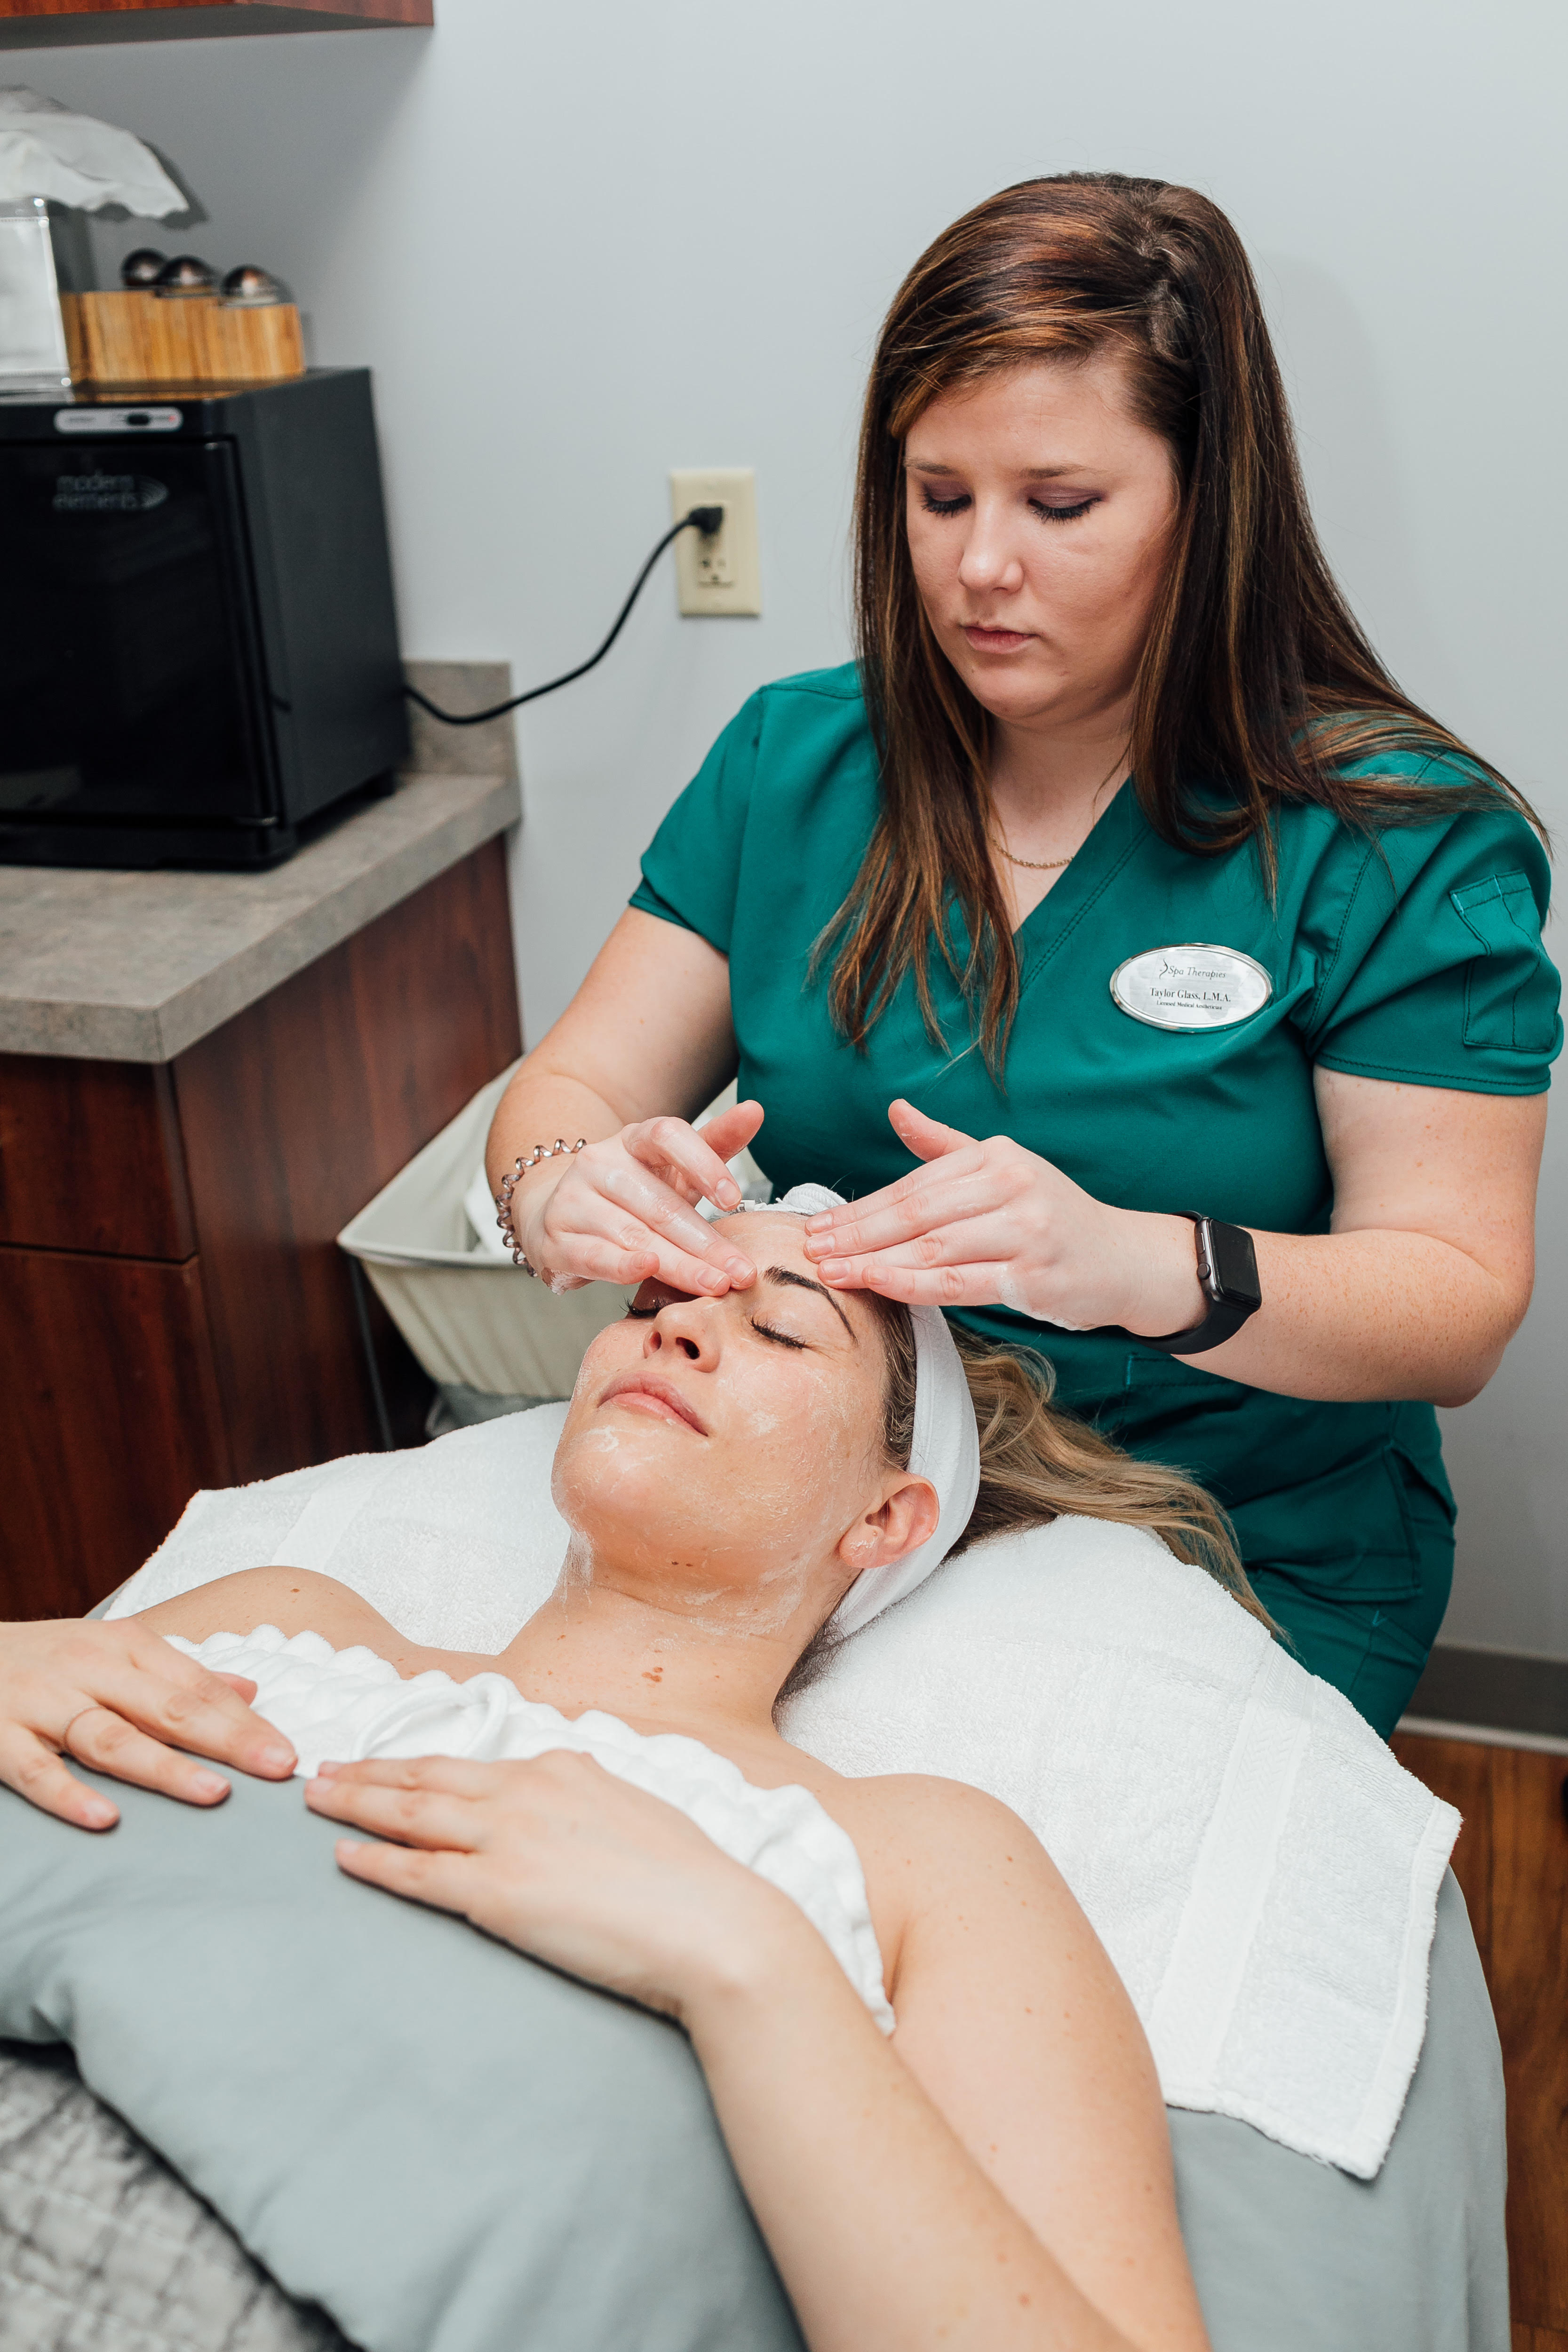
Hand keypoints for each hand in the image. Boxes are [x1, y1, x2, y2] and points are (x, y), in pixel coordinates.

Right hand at [0, 1618, 295, 1829]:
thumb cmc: (44, 1659)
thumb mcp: (112, 1652)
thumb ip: (180, 1675)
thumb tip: (250, 1690)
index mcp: (123, 1647)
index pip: (196, 1685)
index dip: (245, 1719)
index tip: (288, 1752)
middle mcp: (88, 1669)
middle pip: (168, 1708)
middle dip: (227, 1739)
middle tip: (275, 1767)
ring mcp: (41, 1703)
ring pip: (110, 1738)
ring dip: (164, 1767)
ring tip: (214, 1792)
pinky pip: (35, 1770)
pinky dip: (69, 1794)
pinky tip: (105, 1818)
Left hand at [306, 1751, 796, 2022]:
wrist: (712, 1925)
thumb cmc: (688, 1881)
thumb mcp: (636, 1814)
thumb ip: (590, 1803)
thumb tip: (572, 1806)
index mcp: (562, 1768)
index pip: (471, 1765)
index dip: (419, 1763)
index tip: (385, 1763)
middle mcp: (527, 1791)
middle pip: (427, 1778)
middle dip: (369, 1774)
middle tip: (323, 1770)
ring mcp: (509, 1839)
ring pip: (411, 1814)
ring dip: (357, 1805)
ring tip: (317, 1800)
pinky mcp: (498, 1893)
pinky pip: (419, 1872)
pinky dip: (376, 1861)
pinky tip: (345, 1857)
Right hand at [514, 1101, 763, 1297]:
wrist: (560, 1214)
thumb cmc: (633, 1194)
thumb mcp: (675, 1168)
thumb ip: (715, 1145)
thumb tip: (756, 1110)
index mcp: (633, 1140)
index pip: (668, 1136)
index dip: (703, 1165)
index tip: (734, 1201)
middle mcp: (599, 1163)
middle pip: (660, 1204)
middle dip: (706, 1243)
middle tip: (742, 1272)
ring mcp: (574, 1201)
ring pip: (635, 1236)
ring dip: (680, 1264)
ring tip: (716, 1285)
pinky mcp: (557, 1240)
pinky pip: (595, 1255)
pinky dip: (622, 1265)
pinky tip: (648, 1270)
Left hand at [801, 1099, 1204, 1335]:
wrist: (1123, 1260)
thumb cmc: (1054, 1217)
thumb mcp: (1004, 1169)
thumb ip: (944, 1146)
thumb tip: (896, 1109)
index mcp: (997, 1157)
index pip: (914, 1185)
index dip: (862, 1207)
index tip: (819, 1224)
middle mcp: (1012, 1186)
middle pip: (916, 1214)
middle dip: (857, 1233)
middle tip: (811, 1248)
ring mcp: (1026, 1231)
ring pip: (932, 1248)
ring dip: (874, 1261)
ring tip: (831, 1271)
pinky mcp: (1034, 1276)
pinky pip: (960, 1282)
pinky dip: (913, 1284)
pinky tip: (878, 1284)